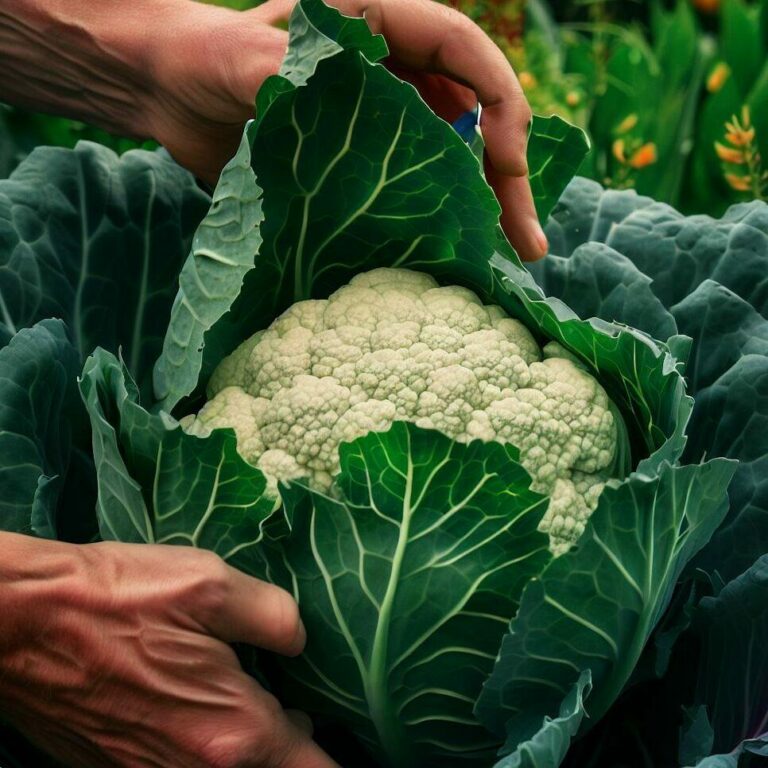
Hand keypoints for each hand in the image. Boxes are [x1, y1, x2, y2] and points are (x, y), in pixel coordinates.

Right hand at [0, 533, 337, 767]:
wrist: (22, 622)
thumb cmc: (120, 600)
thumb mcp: (212, 585)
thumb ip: (276, 618)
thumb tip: (301, 641)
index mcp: (235, 733)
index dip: (331, 756)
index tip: (330, 725)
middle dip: (290, 746)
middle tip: (295, 700)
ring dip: (248, 747)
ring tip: (246, 697)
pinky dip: (204, 746)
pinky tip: (193, 699)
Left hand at [143, 0, 545, 260]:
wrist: (171, 89)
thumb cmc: (206, 56)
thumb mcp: (247, 61)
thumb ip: (298, 80)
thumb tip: (360, 122)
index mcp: (380, 20)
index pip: (465, 51)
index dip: (501, 105)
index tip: (507, 166)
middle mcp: (395, 67)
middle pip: (475, 113)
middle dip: (507, 175)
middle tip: (526, 241)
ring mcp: (383, 116)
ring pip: (453, 154)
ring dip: (483, 203)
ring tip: (507, 257)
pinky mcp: (364, 157)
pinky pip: (413, 185)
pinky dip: (436, 216)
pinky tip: (453, 252)